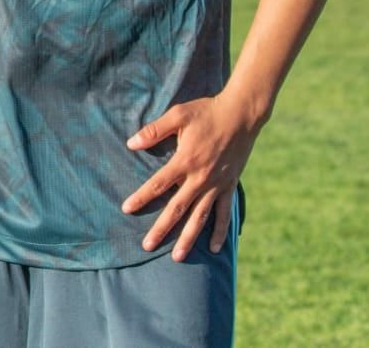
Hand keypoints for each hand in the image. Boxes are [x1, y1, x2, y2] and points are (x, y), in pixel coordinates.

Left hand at [121, 91, 259, 260]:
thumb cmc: (207, 112)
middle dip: (161, 229)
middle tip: (146, 246)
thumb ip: (154, 131)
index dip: (141, 197)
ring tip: (177, 256)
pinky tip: (215, 248)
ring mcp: (217, 185)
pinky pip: (224, 214)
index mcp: (185, 160)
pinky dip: (220, 232)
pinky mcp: (230, 186)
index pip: (158, 184)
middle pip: (177, 208)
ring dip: (189, 238)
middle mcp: (201, 178)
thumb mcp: (178, 115)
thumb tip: (131, 143)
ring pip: (200, 218)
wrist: (242, 115)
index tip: (126, 209)